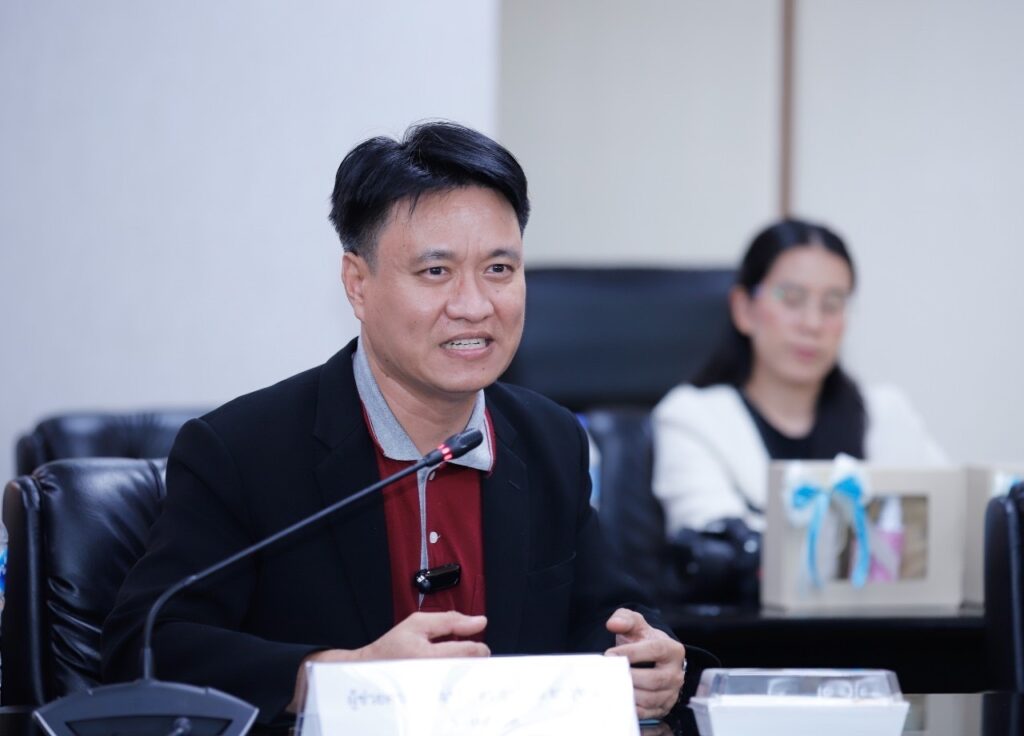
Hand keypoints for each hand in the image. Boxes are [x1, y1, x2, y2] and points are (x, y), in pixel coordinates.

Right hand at [288, 611, 488, 711]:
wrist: (369, 670)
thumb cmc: (391, 647)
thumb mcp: (418, 624)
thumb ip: (450, 620)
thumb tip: (479, 622)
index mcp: (427, 656)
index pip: (469, 652)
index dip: (479, 646)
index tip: (477, 644)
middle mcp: (431, 677)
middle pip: (471, 670)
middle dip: (474, 660)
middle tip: (465, 654)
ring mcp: (432, 691)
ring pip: (464, 682)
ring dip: (466, 671)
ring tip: (455, 664)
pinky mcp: (431, 700)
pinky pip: (454, 690)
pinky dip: (457, 681)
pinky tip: (449, 675)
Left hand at [604, 608, 685, 719]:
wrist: (651, 658)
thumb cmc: (642, 640)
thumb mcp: (636, 625)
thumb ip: (624, 619)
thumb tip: (613, 624)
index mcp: (672, 650)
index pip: (655, 650)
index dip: (632, 653)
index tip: (610, 654)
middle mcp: (676, 672)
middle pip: (654, 679)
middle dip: (629, 676)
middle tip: (609, 673)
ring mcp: (671, 692)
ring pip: (650, 698)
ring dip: (628, 693)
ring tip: (611, 685)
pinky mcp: (663, 707)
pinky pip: (647, 712)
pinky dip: (631, 707)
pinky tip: (618, 697)